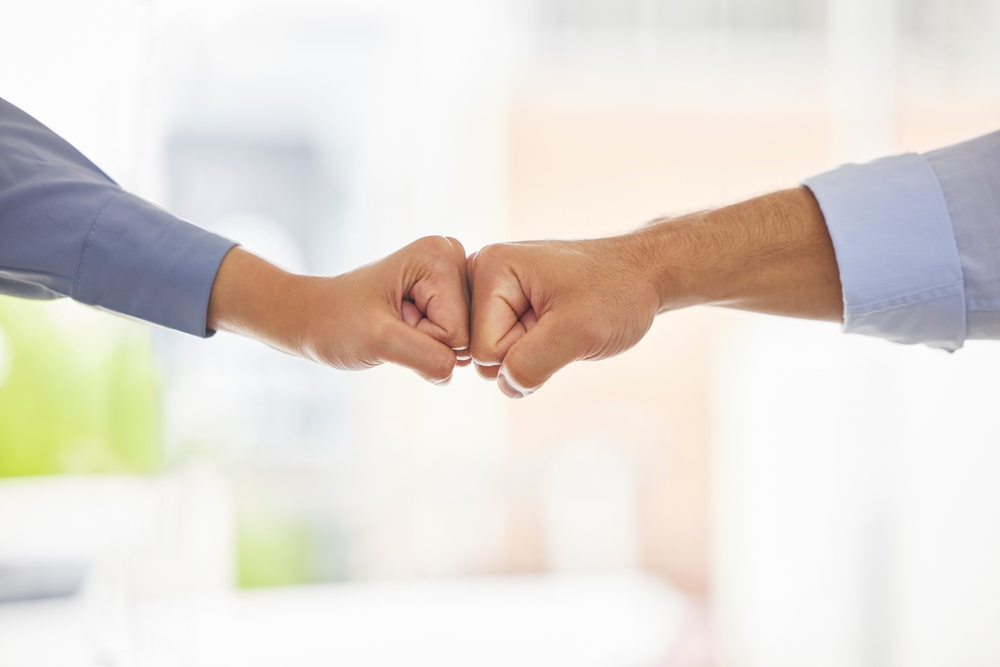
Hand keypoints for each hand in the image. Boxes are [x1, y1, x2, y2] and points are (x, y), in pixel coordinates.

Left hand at [207, 236, 470, 383]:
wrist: (310, 316)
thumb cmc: (335, 323)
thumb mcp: (379, 341)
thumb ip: (426, 356)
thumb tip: (455, 369)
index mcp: (440, 254)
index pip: (459, 329)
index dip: (423, 338)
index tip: (392, 320)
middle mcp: (453, 256)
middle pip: (467, 332)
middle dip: (428, 340)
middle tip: (393, 323)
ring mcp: (452, 275)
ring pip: (463, 340)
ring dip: (426, 343)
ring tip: (395, 323)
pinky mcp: (447, 294)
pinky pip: (456, 341)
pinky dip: (427, 344)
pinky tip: (403, 326)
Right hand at [467, 236, 660, 397]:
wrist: (643, 275)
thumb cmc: (616, 292)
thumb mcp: (578, 331)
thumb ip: (532, 363)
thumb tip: (506, 386)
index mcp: (489, 267)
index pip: (483, 348)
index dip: (525, 348)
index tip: (559, 320)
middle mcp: (482, 274)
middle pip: (483, 353)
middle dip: (525, 352)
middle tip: (562, 322)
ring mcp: (494, 291)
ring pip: (496, 357)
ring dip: (533, 352)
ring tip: (561, 322)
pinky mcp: (507, 305)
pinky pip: (508, 351)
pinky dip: (536, 349)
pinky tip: (555, 325)